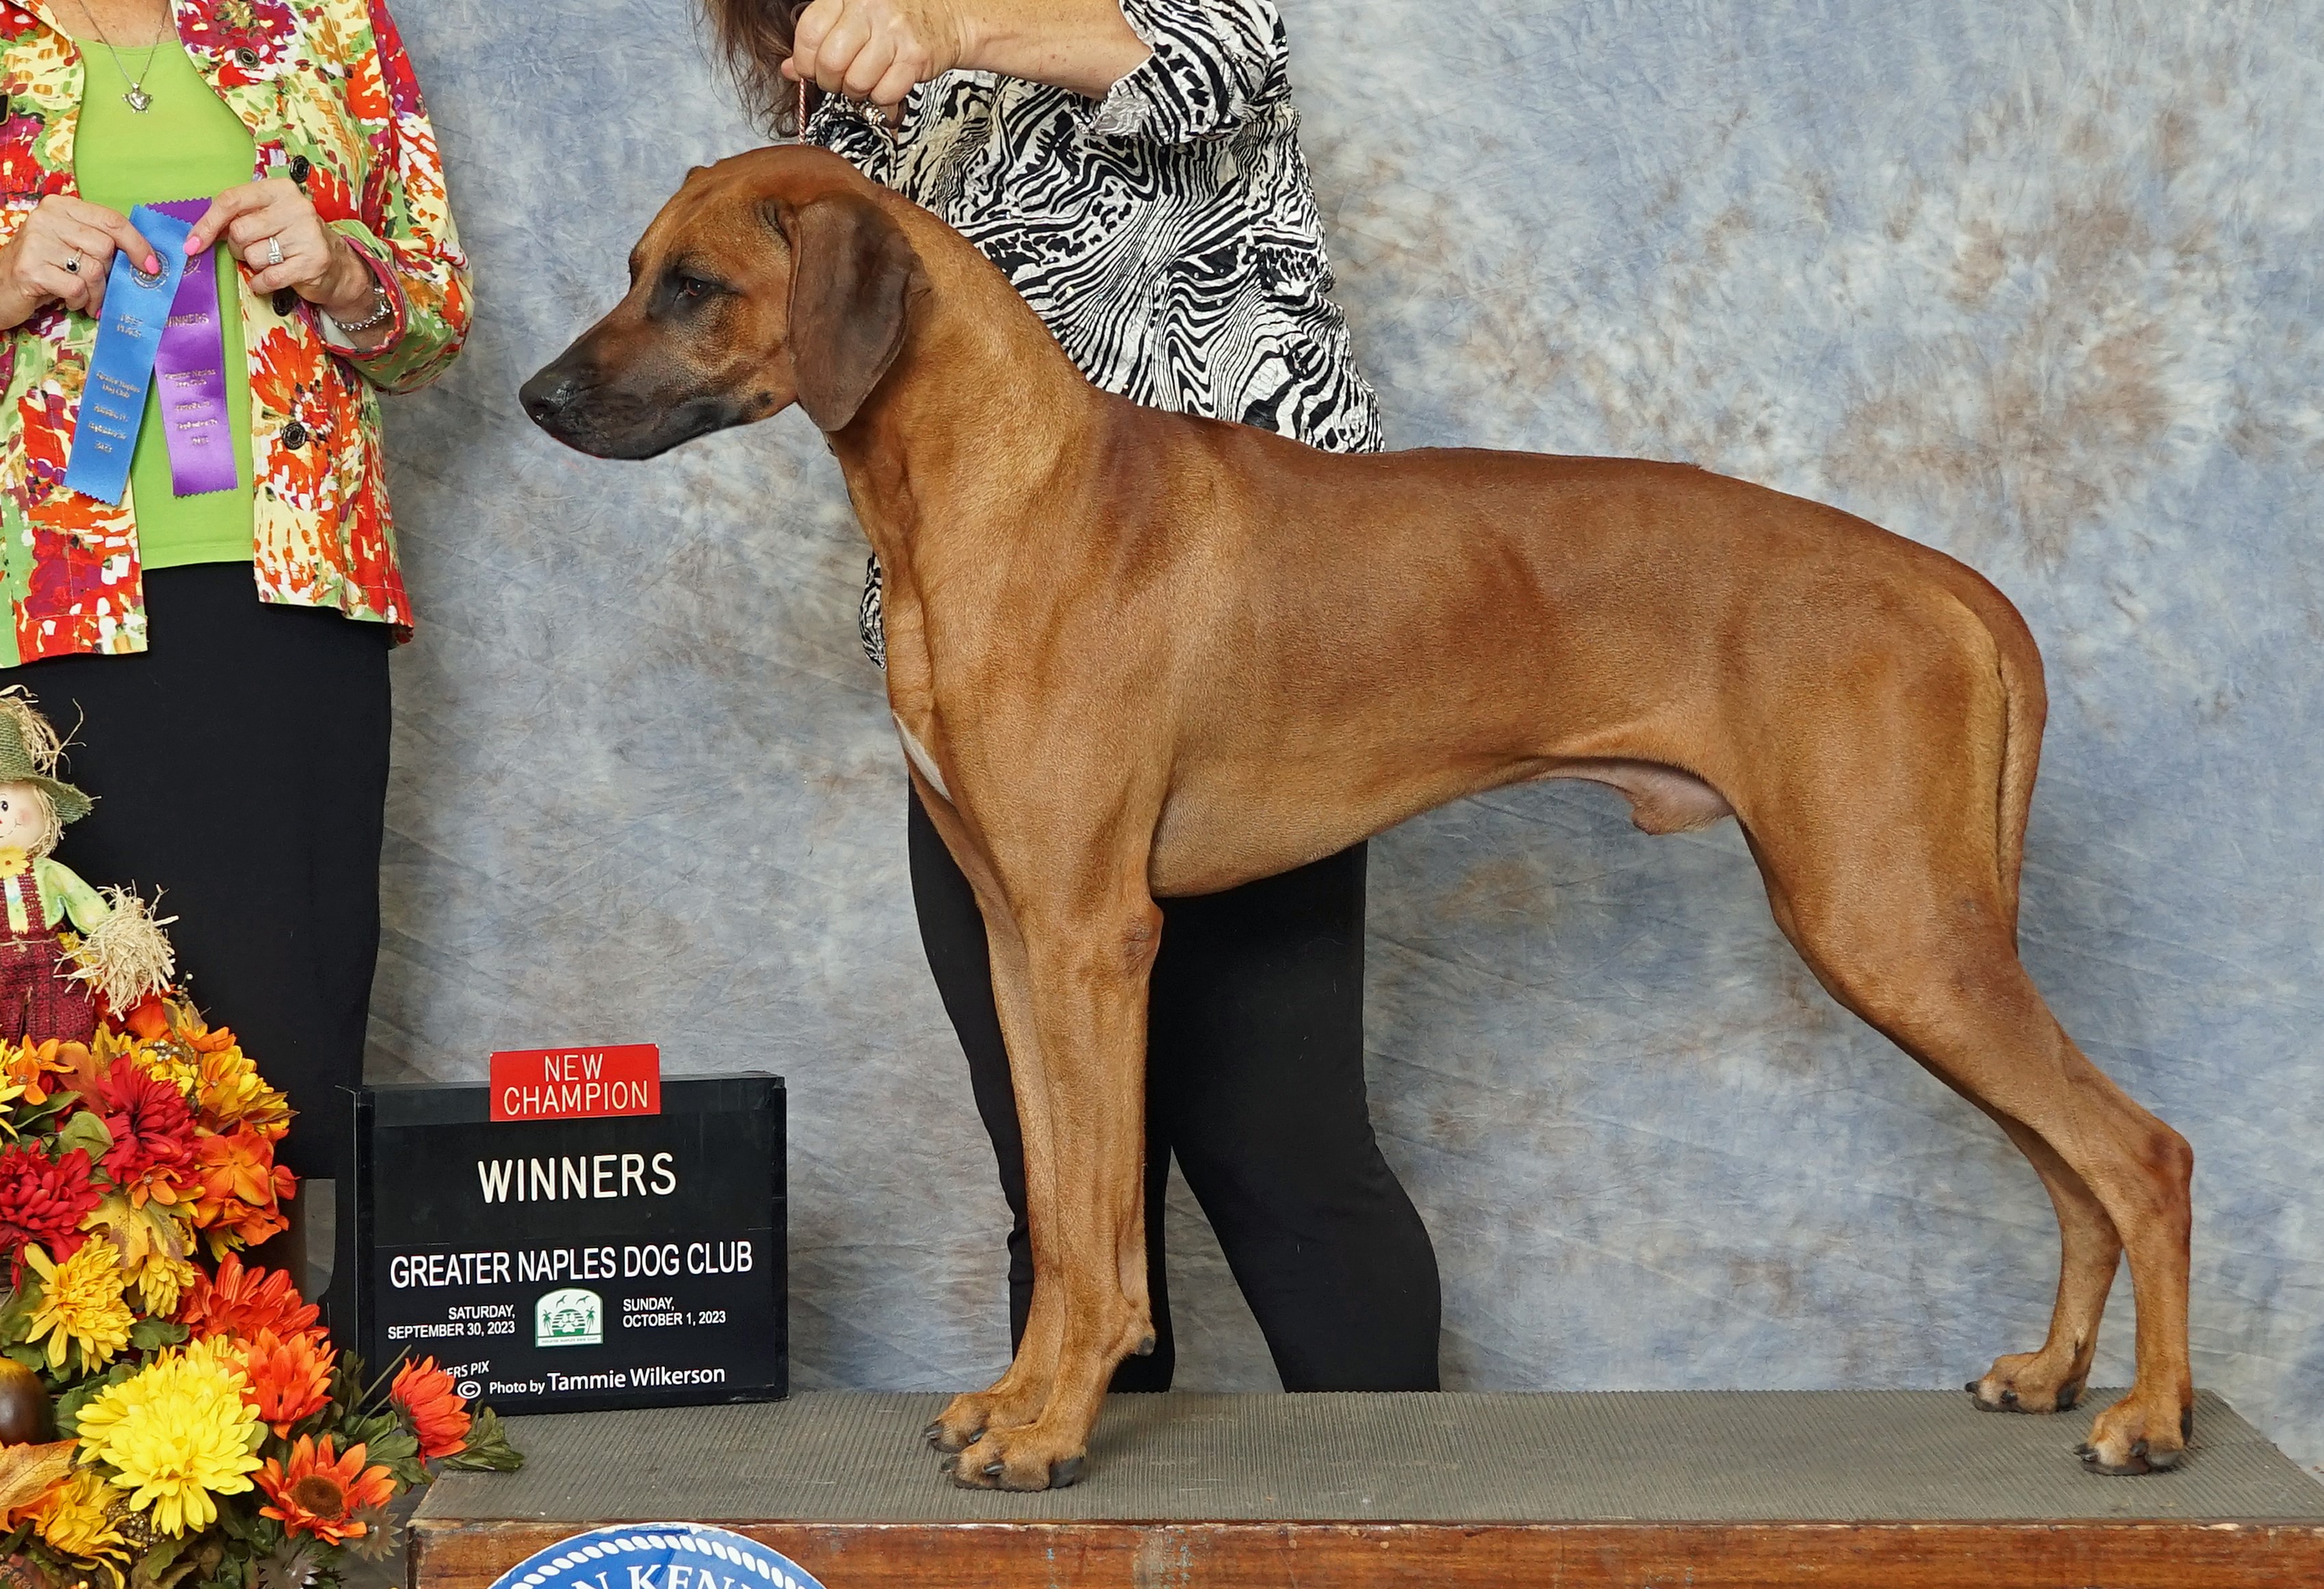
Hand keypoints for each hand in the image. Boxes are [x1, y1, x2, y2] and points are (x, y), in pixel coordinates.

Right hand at [0, 195, 158, 330]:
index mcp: (61, 206)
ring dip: (96, 293)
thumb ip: (100, 242)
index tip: (152, 266)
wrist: (0, 285)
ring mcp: (36, 242)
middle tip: (100, 287)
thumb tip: (147, 259)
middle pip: (105, 248)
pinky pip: (76, 288)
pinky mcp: (31, 269)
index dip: (138, 244)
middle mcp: (47, 218)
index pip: (112, 220)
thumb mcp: (70, 245)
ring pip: (94, 270)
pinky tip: (71, 301)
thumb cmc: (44, 266)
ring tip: (86, 299)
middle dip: (110, 275)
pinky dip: (80, 300)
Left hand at [184, 177, 379, 326]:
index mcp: (279, 189)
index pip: (231, 201)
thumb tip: (195, 237)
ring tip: (271, 262)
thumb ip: (237, 217)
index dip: (207, 224)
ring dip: (254, 265)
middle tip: (251, 250)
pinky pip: (268, 277)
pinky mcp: (313, 262)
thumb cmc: (293, 239)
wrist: (338, 267)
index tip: (192, 244)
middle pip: (239, 231)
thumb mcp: (268, 217)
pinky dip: (261, 283)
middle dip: (236, 247)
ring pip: (253, 256)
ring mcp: (307, 234)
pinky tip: (270, 279)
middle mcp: (296, 207)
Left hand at [784, 0, 966, 111]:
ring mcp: (894, 32)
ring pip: (856, 82)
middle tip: (839, 80)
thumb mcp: (852, 17)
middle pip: (831, 62)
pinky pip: (884, 93)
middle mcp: (870, 7)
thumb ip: (820, 38)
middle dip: (830, 81)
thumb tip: (790, 69)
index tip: (810, 69)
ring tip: (865, 81)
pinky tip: (885, 83)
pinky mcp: (914, 57)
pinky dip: (882, 97)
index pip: (810, 32)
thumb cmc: (895, 19)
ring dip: (857, 92)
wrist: (948, 18)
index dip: (805, 60)